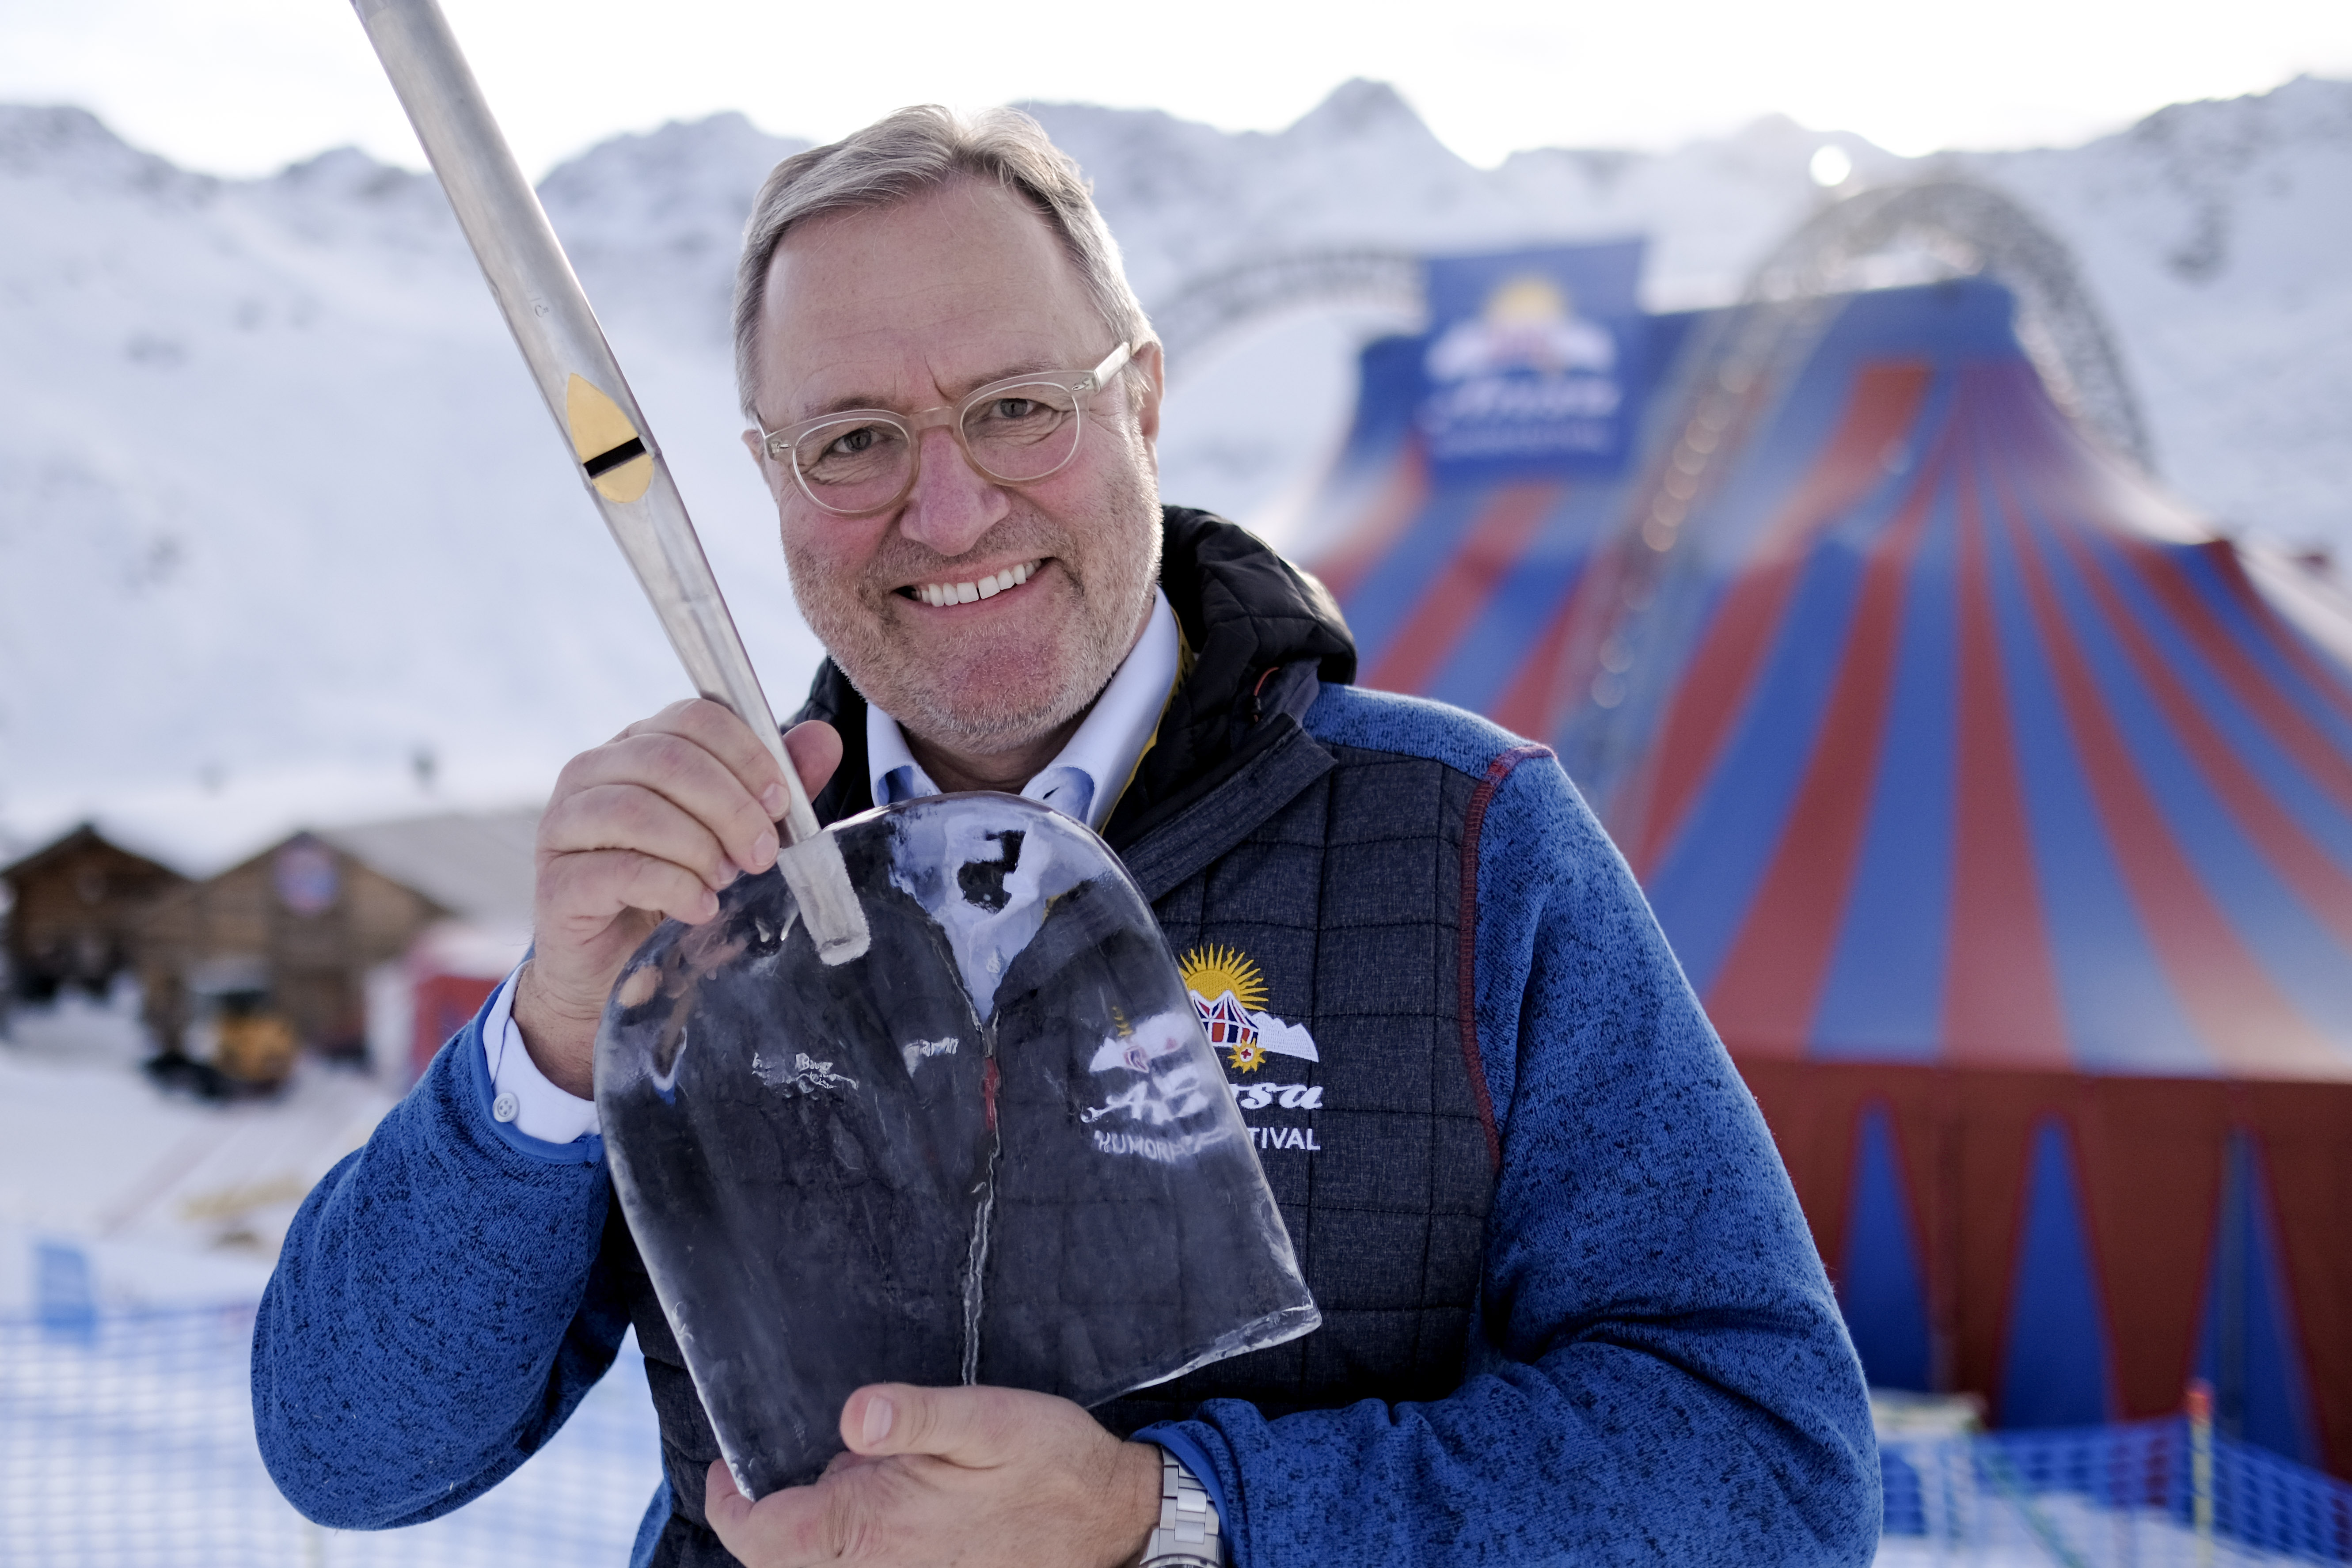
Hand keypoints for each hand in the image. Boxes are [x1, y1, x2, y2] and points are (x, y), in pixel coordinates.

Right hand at [512, 699, 841, 1097]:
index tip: (782, 803)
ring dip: (699, 847)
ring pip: (637, 809)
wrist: (621, 971)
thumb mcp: (736, 835)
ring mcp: (564, 824)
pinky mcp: (556, 882)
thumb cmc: (681, 890)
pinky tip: (700, 908)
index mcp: (638, 746)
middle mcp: (592, 772)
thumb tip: (824, 738)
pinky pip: (618, 870)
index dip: (747, 754)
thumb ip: (772, 787)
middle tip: (762, 854)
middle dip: (731, 807)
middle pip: (668, 758)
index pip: (694, 717)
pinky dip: (673, 888)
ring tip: (726, 881)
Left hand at [704, 1383, 1161, 1567]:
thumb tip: (853, 1413)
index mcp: (875, 1527)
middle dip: (761, 1520)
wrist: (1112, 1522)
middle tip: (765, 1468)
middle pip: (778, 1559)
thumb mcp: (989, 1420)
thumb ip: (917, 1415)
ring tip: (826, 1478)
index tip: (725, 1466)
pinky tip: (872, 1501)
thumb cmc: (1052, 1464)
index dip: (729, 1501)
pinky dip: (844, 1543)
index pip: (763, 1533)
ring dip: (803, 1534)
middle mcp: (878, 1567)